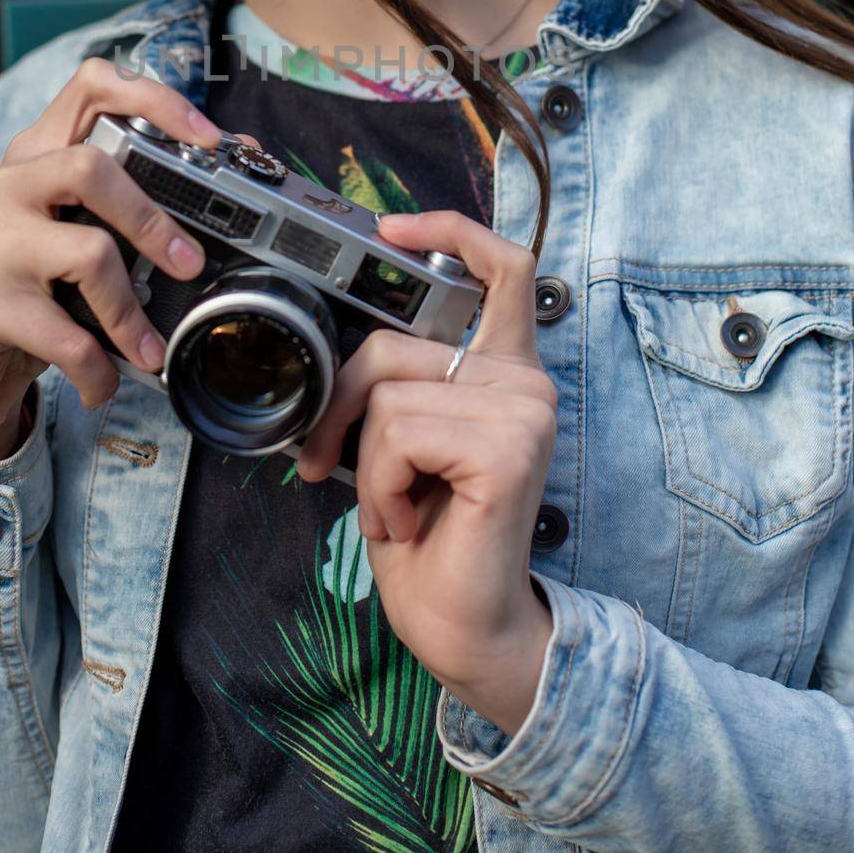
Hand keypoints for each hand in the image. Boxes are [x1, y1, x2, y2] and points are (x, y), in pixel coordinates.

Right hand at [0, 55, 259, 439]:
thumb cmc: (36, 291)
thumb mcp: (80, 237)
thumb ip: (135, 202)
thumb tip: (236, 162)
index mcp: (35, 155)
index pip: (93, 86)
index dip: (156, 99)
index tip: (207, 138)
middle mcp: (3, 185)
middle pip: (92, 168)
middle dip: (154, 220)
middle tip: (190, 264)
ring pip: (88, 253)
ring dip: (131, 314)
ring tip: (149, 350)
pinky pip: (66, 334)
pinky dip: (98, 367)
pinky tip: (104, 381)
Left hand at [296, 208, 557, 737]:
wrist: (462, 625)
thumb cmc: (430, 536)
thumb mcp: (404, 441)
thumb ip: (398, 383)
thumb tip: (343, 349)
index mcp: (502, 370)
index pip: (501, 267)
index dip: (447, 227)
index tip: (389, 228)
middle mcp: (524, 382)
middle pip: (392, 345)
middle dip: (340, 406)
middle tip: (329, 462)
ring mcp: (523, 412)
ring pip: (387, 396)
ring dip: (365, 466)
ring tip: (395, 506)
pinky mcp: (508, 448)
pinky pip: (398, 435)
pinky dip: (379, 485)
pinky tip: (410, 519)